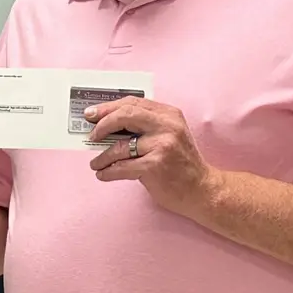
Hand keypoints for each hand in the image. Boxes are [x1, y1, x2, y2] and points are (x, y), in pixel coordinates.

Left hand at [85, 99, 217, 216]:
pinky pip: (122, 167)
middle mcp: (166, 126)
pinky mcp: (155, 165)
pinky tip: (103, 174)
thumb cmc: (181, 164)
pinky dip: (108, 172)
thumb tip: (108, 127)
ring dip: (102, 157)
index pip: (133, 103)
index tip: (92, 114)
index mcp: (169, 114)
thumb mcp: (169, 136)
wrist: (201, 189)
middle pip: (125, 116)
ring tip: (96, 163)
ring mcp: (162, 145)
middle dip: (102, 125)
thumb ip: (146, 127)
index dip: (108, 108)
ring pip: (120, 146)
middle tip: (91, 136)